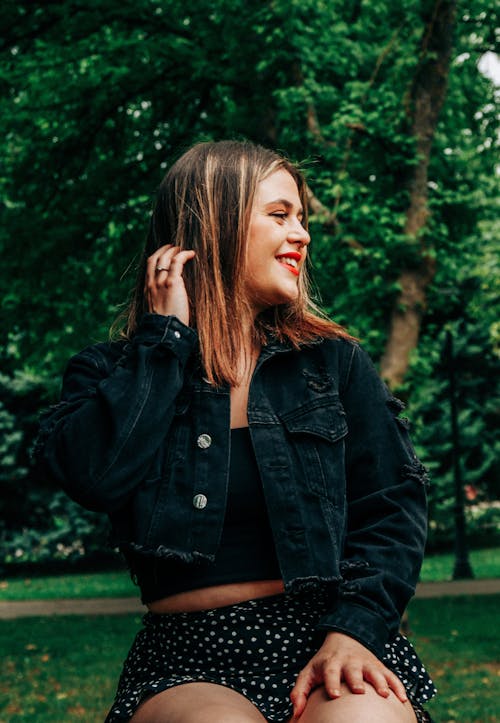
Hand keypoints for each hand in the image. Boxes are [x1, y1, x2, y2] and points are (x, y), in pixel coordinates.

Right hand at [144, 244, 195, 325]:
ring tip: (182, 249)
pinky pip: (177, 262)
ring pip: (165, 258)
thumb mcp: (156, 312)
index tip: (163, 255)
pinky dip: (183, 255)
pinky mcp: (172, 283)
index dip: (156, 257)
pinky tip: (191, 254)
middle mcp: (151, 284)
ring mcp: (161, 283)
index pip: (148, 267)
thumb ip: (159, 302)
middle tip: (173, 247)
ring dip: (173, 251)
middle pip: (154, 259)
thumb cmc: (163, 326)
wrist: (164, 332)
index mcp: (147, 290)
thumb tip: (168, 301)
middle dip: (163, 250)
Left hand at [290, 632, 407, 718]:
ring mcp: (365, 663)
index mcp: (331, 663)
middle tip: (360, 691)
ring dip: (380, 681)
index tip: (334, 694)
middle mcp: (349, 662)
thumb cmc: (324, 662)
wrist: (344, 638)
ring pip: (374, 671)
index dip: (332, 682)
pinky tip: (403, 699)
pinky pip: (390, 675)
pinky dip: (397, 685)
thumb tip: (295, 713)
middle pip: (353, 670)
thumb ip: (300, 691)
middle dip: (356, 680)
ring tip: (384, 694)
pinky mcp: (378, 666)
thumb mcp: (309, 672)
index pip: (330, 672)